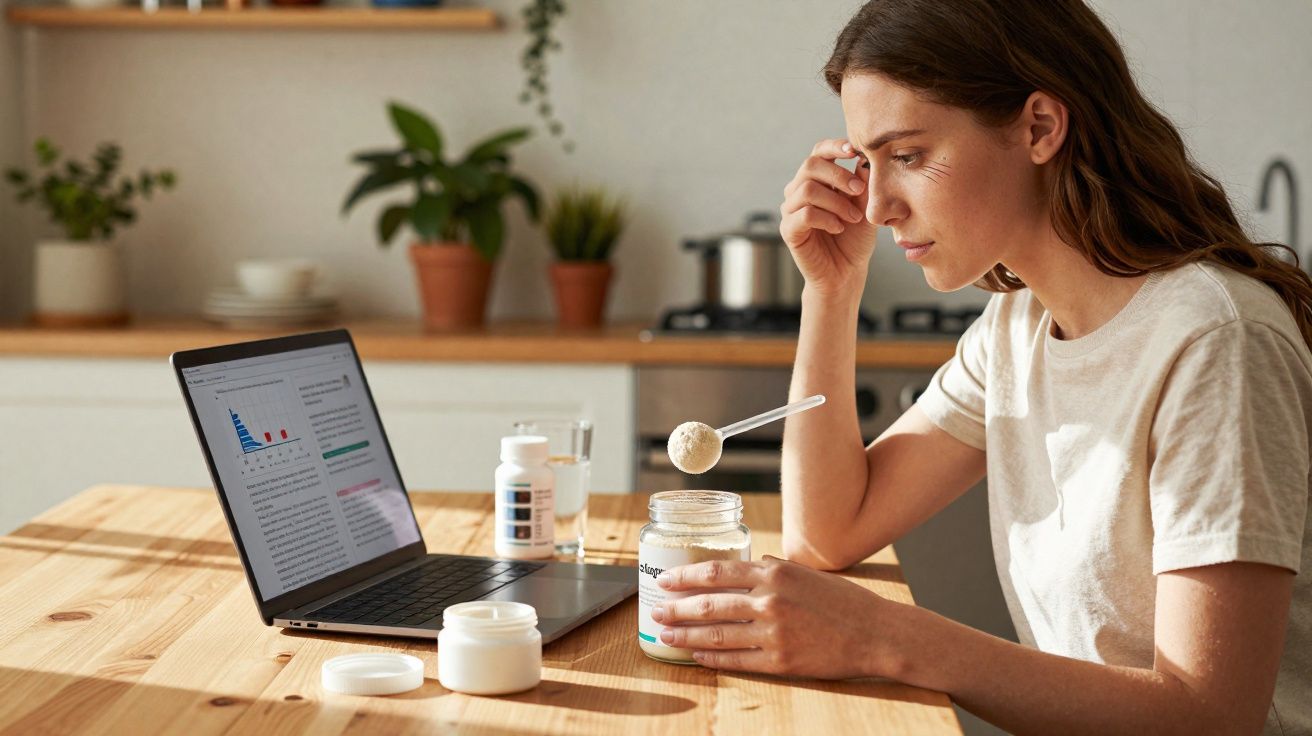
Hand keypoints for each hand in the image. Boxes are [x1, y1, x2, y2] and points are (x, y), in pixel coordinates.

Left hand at [651, 555, 900, 678]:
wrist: (876, 634)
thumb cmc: (842, 602)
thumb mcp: (805, 574)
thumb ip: (773, 570)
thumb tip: (749, 566)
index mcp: (774, 573)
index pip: (716, 572)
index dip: (685, 577)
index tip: (665, 581)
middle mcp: (770, 601)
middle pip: (709, 603)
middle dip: (676, 608)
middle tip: (655, 610)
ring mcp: (774, 633)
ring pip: (716, 634)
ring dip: (686, 636)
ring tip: (666, 635)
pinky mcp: (780, 662)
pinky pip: (736, 660)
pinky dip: (712, 659)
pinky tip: (697, 657)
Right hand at [779, 139, 878, 296]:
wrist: (847, 271)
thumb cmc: (855, 238)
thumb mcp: (866, 206)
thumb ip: (863, 181)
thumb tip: (862, 156)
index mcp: (817, 180)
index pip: (818, 152)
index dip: (834, 146)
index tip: (854, 150)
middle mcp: (799, 191)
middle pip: (810, 165)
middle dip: (838, 175)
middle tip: (859, 191)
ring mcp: (791, 210)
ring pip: (808, 190)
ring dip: (836, 202)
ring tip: (853, 218)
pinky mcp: (788, 230)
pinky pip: (805, 214)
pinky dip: (827, 219)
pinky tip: (839, 227)